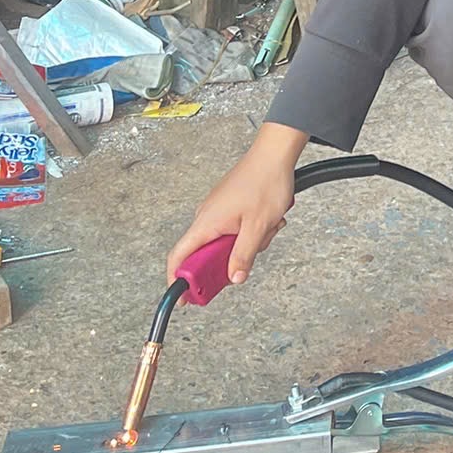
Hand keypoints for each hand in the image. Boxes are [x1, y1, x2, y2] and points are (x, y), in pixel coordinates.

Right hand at [165, 122, 306, 286]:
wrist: (275, 154)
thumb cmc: (265, 182)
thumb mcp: (258, 226)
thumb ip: (244, 256)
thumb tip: (234, 278)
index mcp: (205, 223)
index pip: (178, 257)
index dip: (177, 281)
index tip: (184, 299)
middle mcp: (206, 217)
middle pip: (206, 255)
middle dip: (231, 259)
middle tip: (249, 256)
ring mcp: (217, 212)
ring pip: (227, 243)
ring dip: (249, 243)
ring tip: (268, 227)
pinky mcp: (229, 208)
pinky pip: (236, 230)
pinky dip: (252, 231)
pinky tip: (269, 221)